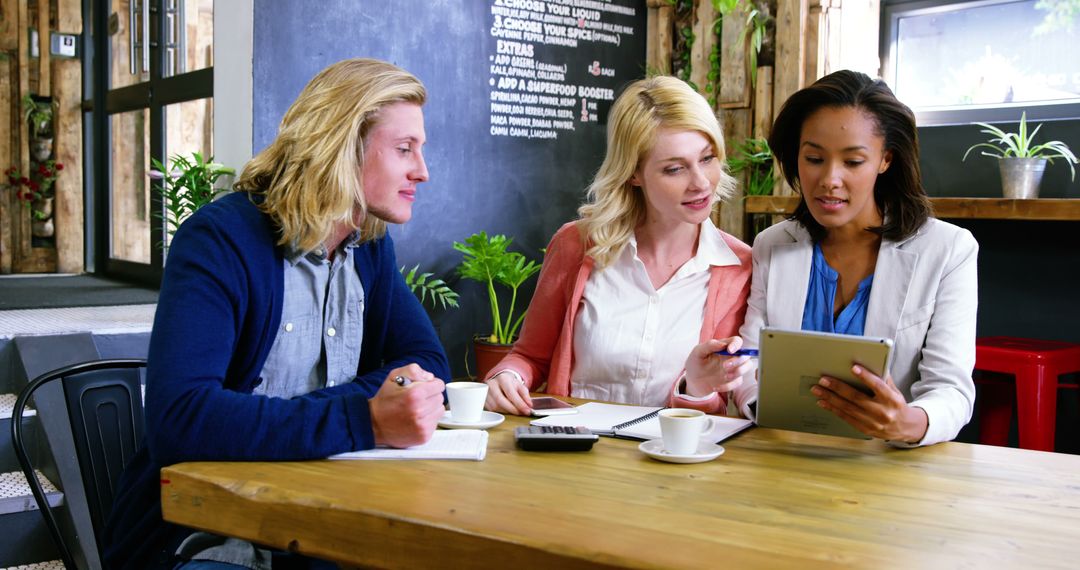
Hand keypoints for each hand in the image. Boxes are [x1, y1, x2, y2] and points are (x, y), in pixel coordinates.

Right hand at [369, 364, 445, 447]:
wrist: (374, 424)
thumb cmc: (384, 401)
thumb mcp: (394, 376)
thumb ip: (414, 370)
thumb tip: (430, 377)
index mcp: (415, 394)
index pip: (439, 385)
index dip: (431, 384)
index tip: (425, 388)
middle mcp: (420, 410)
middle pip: (440, 398)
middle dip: (430, 396)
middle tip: (418, 399)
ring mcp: (422, 425)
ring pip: (439, 410)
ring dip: (431, 408)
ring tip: (417, 409)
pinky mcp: (423, 436)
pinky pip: (435, 423)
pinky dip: (427, 420)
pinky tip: (416, 419)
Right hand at [484, 371, 532, 415]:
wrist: (500, 380)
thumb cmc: (510, 384)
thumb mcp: (520, 386)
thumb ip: (525, 395)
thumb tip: (529, 405)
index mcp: (502, 378)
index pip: (510, 393)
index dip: (519, 403)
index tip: (527, 411)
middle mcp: (491, 384)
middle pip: (500, 401)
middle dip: (512, 409)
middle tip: (521, 413)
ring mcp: (485, 392)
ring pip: (495, 406)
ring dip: (507, 411)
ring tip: (515, 411)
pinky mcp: (483, 399)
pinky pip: (491, 409)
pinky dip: (501, 412)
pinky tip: (507, 410)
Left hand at [683, 337, 754, 396]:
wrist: (692, 381)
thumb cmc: (695, 363)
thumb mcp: (698, 352)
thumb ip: (709, 345)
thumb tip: (722, 343)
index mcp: (724, 347)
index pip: (737, 341)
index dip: (736, 344)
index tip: (730, 350)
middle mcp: (731, 356)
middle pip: (745, 355)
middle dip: (738, 360)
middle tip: (725, 366)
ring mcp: (733, 368)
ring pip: (747, 367)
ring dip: (738, 372)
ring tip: (725, 376)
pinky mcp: (732, 380)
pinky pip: (738, 382)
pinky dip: (728, 386)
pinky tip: (715, 387)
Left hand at [811, 365, 928, 442]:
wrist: (905, 428)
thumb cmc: (896, 404)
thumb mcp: (895, 391)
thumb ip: (883, 379)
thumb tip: (870, 363)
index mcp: (892, 400)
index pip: (878, 386)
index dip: (865, 377)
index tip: (853, 367)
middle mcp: (883, 412)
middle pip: (857, 398)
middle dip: (838, 387)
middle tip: (823, 379)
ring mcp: (873, 423)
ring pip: (848, 409)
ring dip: (830, 398)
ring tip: (818, 390)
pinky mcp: (865, 429)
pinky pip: (846, 418)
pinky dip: (833, 409)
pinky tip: (823, 402)